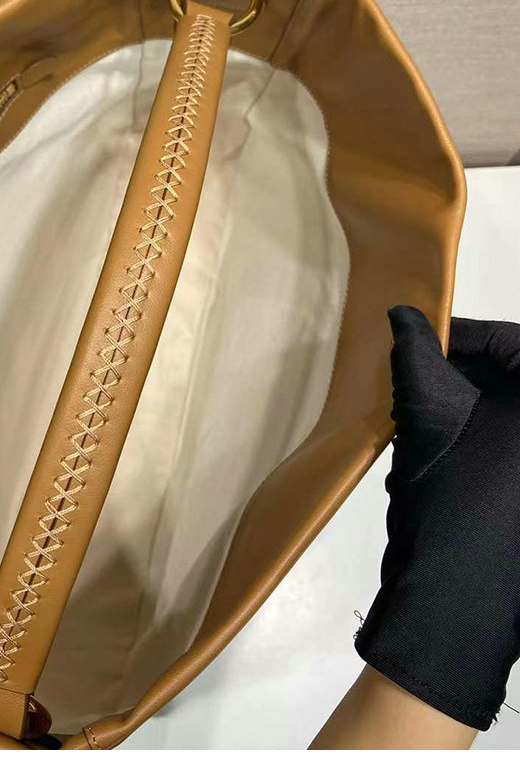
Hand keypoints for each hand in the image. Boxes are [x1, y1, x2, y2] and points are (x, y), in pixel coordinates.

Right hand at [355, 306, 519, 730]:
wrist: (455, 598)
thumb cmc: (452, 498)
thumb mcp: (427, 412)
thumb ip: (416, 351)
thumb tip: (402, 312)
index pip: (511, 340)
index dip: (458, 334)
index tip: (412, 340)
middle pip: (507, 373)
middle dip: (456, 370)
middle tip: (406, 379)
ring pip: (500, 405)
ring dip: (457, 400)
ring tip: (415, 415)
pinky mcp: (515, 486)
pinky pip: (498, 437)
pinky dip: (466, 429)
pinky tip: (432, 442)